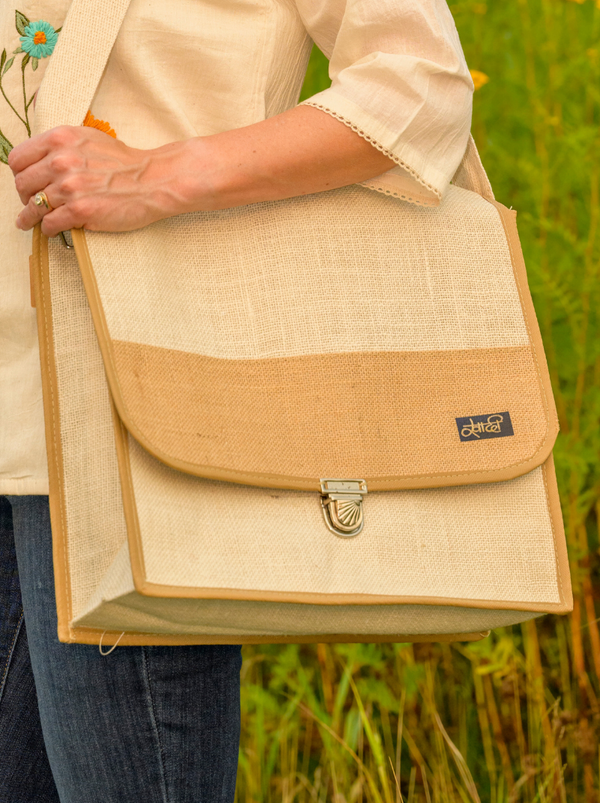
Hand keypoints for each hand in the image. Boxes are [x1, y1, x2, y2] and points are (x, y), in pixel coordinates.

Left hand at [8, 125, 207, 236]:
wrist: (153, 180)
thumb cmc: (126, 163)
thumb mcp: (90, 139)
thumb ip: (63, 146)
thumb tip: (43, 160)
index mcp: (60, 139)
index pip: (18, 159)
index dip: (20, 174)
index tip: (26, 183)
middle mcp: (60, 160)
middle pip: (22, 184)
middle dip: (24, 197)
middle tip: (30, 205)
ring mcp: (69, 187)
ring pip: (33, 207)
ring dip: (29, 218)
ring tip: (28, 223)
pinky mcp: (79, 211)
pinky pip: (49, 224)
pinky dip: (48, 229)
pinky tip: (52, 230)